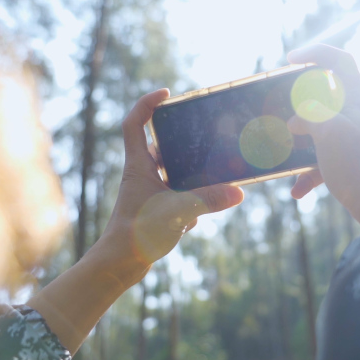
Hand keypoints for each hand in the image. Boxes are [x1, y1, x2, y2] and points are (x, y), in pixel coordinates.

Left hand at [95, 88, 243, 271]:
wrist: (120, 264)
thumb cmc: (137, 233)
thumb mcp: (178, 212)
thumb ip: (209, 199)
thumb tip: (238, 192)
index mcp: (138, 165)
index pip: (134, 123)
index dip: (147, 103)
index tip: (168, 94)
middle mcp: (141, 175)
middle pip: (161, 145)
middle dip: (183, 141)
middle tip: (205, 135)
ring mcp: (148, 192)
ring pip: (173, 172)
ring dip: (191, 174)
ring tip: (212, 175)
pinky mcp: (156, 210)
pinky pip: (178, 195)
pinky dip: (191, 201)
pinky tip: (201, 215)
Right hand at [286, 44, 359, 229]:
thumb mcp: (329, 133)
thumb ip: (310, 117)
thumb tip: (296, 122)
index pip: (341, 61)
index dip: (316, 53)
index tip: (290, 59)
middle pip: (329, 97)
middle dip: (301, 104)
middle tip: (281, 110)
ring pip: (324, 131)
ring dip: (302, 143)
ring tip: (284, 155)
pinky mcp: (358, 163)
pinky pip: (329, 159)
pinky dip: (311, 172)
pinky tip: (298, 190)